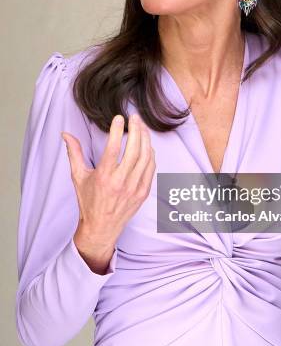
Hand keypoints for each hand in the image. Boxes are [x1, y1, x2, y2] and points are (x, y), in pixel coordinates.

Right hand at [62, 114, 155, 265]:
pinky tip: (146, 145)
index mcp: (104, 177)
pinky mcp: (143, 192)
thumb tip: (66, 134)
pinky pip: (151, 168)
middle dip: (136, 130)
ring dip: (146, 139)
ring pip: (146, 158)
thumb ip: (74, 153)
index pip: (113, 149)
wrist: (101, 228)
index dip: (117, 131)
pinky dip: (150, 154)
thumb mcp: (78, 177)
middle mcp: (120, 182)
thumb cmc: (88, 201)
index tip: (119, 118)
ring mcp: (134, 188)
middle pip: (134, 150)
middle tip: (135, 118)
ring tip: (142, 127)